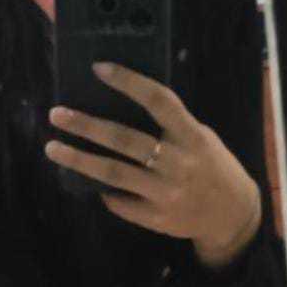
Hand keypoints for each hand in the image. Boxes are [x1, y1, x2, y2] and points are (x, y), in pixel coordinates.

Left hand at [44, 62, 260, 267]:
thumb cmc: (211, 166)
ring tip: (53, 147)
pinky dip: (103, 191)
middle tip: (56, 114)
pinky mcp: (157, 218)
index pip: (158, 100)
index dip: (129, 82)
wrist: (233, 215)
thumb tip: (118, 107)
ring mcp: (167, 193)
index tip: (98, 68)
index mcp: (192, 135)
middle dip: (87, 126)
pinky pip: (121, 202)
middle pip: (125, 139)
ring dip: (79, 160)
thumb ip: (170, 126)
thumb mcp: (201, 138)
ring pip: (114, 173)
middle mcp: (179, 162)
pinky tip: (86, 181)